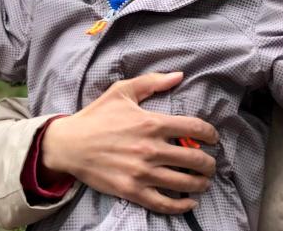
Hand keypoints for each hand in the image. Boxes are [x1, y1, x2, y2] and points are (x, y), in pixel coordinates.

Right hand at [42, 72, 217, 214]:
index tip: (213, 138)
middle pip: (195, 160)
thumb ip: (152, 82)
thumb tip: (179, 75)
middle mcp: (151, 148)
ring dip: (200, 184)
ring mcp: (142, 172)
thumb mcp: (122, 91)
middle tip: (210, 164)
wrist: (69, 144)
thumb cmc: (96, 116)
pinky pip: (164, 203)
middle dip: (209, 163)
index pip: (195, 128)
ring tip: (203, 182)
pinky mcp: (132, 190)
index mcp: (152, 123)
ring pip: (184, 183)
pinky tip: (189, 202)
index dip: (210, 134)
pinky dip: (181, 206)